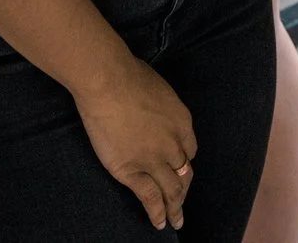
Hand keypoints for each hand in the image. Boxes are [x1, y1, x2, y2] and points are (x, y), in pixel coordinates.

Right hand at [74, 57, 196, 230]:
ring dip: (175, 208)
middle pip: (184, 172)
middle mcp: (174, 144)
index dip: (183, 161)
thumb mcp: (158, 88)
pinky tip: (159, 223)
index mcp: (182, 122)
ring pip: (172, 190)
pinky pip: (149, 197)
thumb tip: (151, 112)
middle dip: (183, 189)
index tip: (178, 168)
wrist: (108, 82)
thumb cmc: (127, 75)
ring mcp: (154, 160)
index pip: (189, 150)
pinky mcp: (132, 171)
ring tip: (176, 221)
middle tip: (181, 201)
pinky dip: (157, 213)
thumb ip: (159, 108)